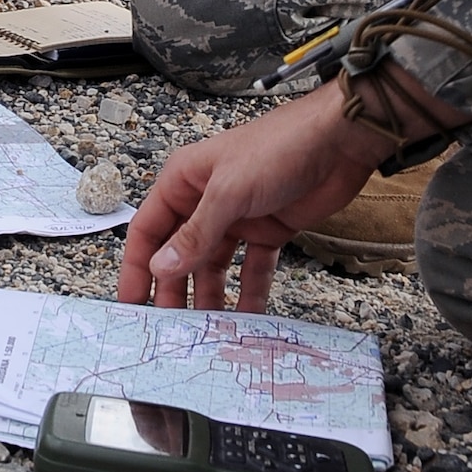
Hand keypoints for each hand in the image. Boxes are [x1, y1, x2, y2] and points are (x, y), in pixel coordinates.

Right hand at [118, 83, 389, 311]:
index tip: (132, 303)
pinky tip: (248, 316)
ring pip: (214, 264)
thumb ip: (195, 233)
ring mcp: (238, 217)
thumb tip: (161, 267)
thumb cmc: (278, 148)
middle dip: (174, 288)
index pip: (149, 229)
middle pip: (179, 252)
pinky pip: (252, 267)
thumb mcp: (228, 192)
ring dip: (210, 295)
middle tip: (171, 327)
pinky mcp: (268, 230)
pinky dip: (250, 291)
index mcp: (184, 181)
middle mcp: (206, 200)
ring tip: (208, 330)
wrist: (338, 141)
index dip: (138, 266)